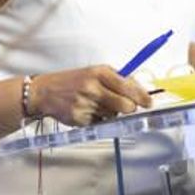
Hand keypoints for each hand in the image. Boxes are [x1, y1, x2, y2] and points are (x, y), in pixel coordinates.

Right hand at [28, 66, 150, 125]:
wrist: (45, 91)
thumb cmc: (73, 80)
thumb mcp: (95, 72)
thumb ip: (117, 79)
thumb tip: (139, 90)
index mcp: (100, 73)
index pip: (128, 86)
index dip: (142, 97)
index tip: (149, 102)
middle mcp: (93, 87)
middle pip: (126, 105)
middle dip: (128, 107)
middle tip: (124, 106)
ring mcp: (86, 103)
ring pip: (113, 115)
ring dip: (110, 112)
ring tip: (97, 103)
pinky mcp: (80, 118)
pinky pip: (100, 122)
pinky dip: (97, 119)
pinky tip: (87, 110)